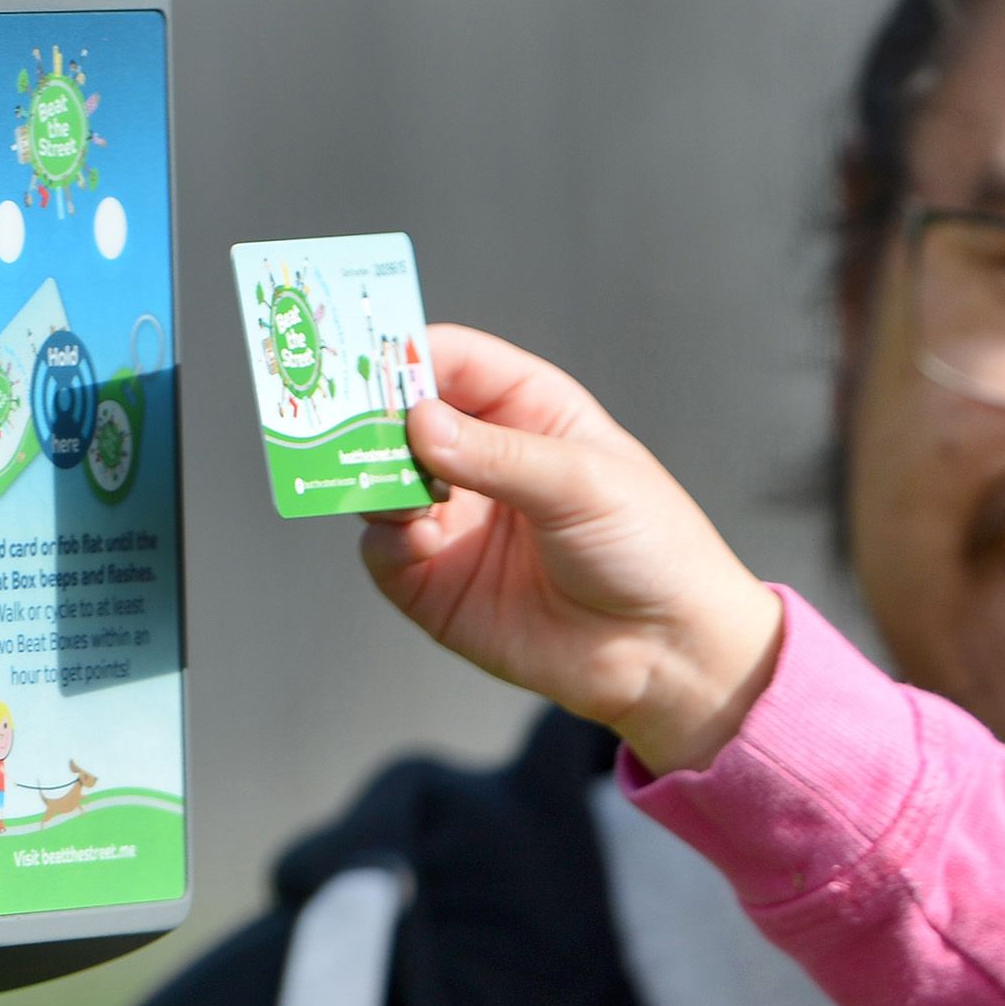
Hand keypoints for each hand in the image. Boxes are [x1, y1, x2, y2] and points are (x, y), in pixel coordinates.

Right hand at [355, 321, 784, 771]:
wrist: (669, 652)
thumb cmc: (651, 549)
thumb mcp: (584, 484)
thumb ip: (497, 455)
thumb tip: (417, 422)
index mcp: (526, 412)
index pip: (447, 360)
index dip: (403, 353)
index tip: (366, 357)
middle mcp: (481, 459)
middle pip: (396, 416)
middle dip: (364, 413)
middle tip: (336, 414)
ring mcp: (455, 519)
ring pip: (378, 479)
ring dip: (371, 476)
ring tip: (392, 486)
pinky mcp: (437, 582)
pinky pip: (383, 548)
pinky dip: (386, 537)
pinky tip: (418, 538)